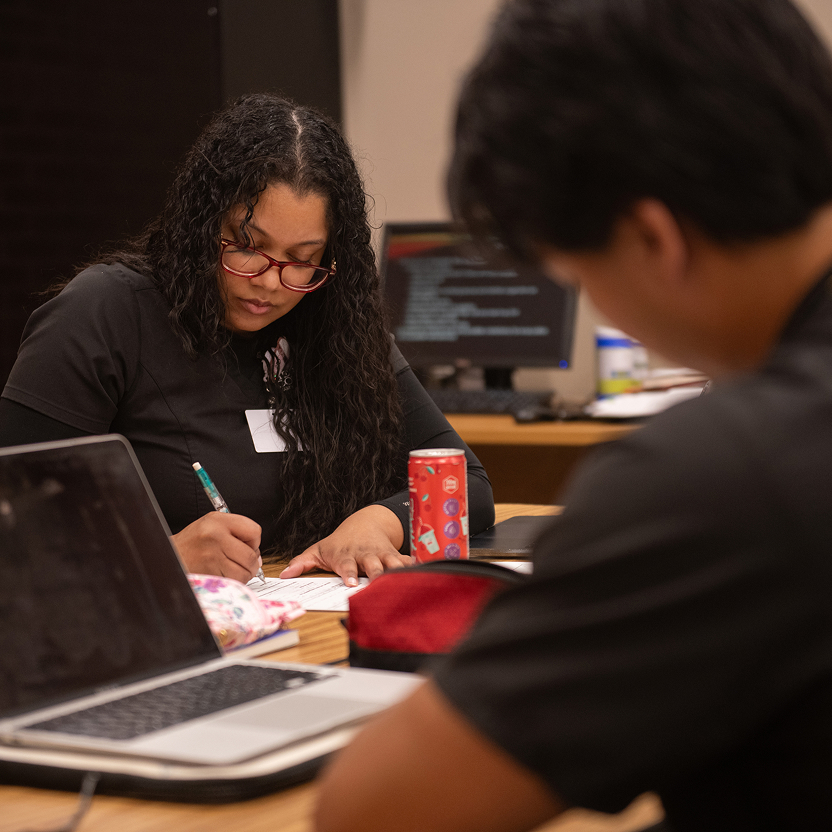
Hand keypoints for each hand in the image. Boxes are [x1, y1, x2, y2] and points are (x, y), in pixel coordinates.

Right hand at [172, 512, 261, 582]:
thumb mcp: (211, 526)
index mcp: (217, 521)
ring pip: (244, 571)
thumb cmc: (192, 544)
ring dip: (242, 575)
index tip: (247, 547)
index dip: (254, 542)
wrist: (167, 557)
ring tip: (229, 569)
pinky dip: (232, 582)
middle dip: (251, 564)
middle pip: (251, 555)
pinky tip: (221, 575)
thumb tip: (258, 558)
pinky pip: (233, 581)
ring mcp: (211, 555)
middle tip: (241, 564)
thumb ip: (236, 534)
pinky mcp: (208, 572)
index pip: (254, 531)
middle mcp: (215, 535)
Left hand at [279, 505, 410, 585]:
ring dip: (397, 572)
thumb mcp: (319, 550)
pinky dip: (416, 565)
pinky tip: (425, 572)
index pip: (345, 565)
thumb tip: (284, 575)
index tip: (349, 583)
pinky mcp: (395, 555)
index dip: (348, 573)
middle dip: (376, 573)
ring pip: (391, 563)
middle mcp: (365, 554)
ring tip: (405, 581)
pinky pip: (407, 560)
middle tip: (379, 583)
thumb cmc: (339, 543)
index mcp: (346, 555)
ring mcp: (381, 554)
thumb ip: (302, 562)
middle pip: (372, 564)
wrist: (364, 523)